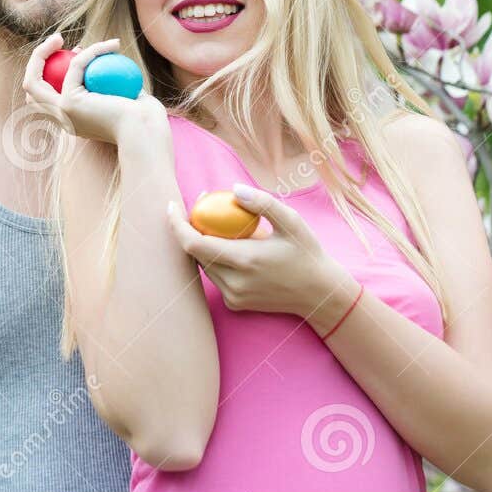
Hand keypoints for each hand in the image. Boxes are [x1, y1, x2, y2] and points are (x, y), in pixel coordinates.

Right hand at [21, 32, 165, 146]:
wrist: (146, 132)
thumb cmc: (144, 119)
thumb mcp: (127, 96)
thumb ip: (112, 83)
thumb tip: (107, 62)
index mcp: (73, 120)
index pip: (49, 95)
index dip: (55, 69)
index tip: (76, 52)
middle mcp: (62, 119)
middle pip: (31, 91)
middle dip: (35, 62)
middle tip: (55, 41)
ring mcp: (62, 113)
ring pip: (32, 81)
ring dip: (40, 53)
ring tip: (57, 37)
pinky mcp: (69, 103)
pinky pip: (76, 66)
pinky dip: (93, 51)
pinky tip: (113, 44)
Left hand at [165, 183, 355, 324]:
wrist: (319, 295)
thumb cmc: (306, 253)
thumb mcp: (291, 221)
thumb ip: (262, 203)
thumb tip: (233, 188)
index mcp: (245, 260)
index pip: (194, 244)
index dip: (177, 225)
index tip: (172, 206)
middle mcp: (234, 282)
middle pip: (195, 254)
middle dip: (191, 227)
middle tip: (202, 203)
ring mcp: (234, 296)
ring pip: (204, 265)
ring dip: (203, 243)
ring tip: (217, 220)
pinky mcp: (235, 303)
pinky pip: (216, 276)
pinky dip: (216, 259)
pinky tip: (230, 244)